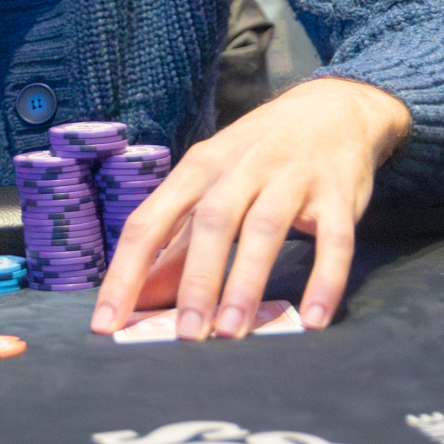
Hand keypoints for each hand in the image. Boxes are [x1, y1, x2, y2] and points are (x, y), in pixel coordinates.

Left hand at [90, 77, 410, 340]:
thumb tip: (140, 298)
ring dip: (248, 281)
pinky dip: (325, 279)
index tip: (107, 323)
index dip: (126, 272)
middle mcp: (241, 168)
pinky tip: (314, 319)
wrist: (331, 109)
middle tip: (185, 334)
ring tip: (233, 332)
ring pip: (266, 228)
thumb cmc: (257, 156)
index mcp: (198, 168)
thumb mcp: (210, 185)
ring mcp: (292, 177)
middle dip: (196, 280)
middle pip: (212, 222)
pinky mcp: (337, 194)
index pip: (150, 220)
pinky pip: (333, 240)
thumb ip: (178, 242)